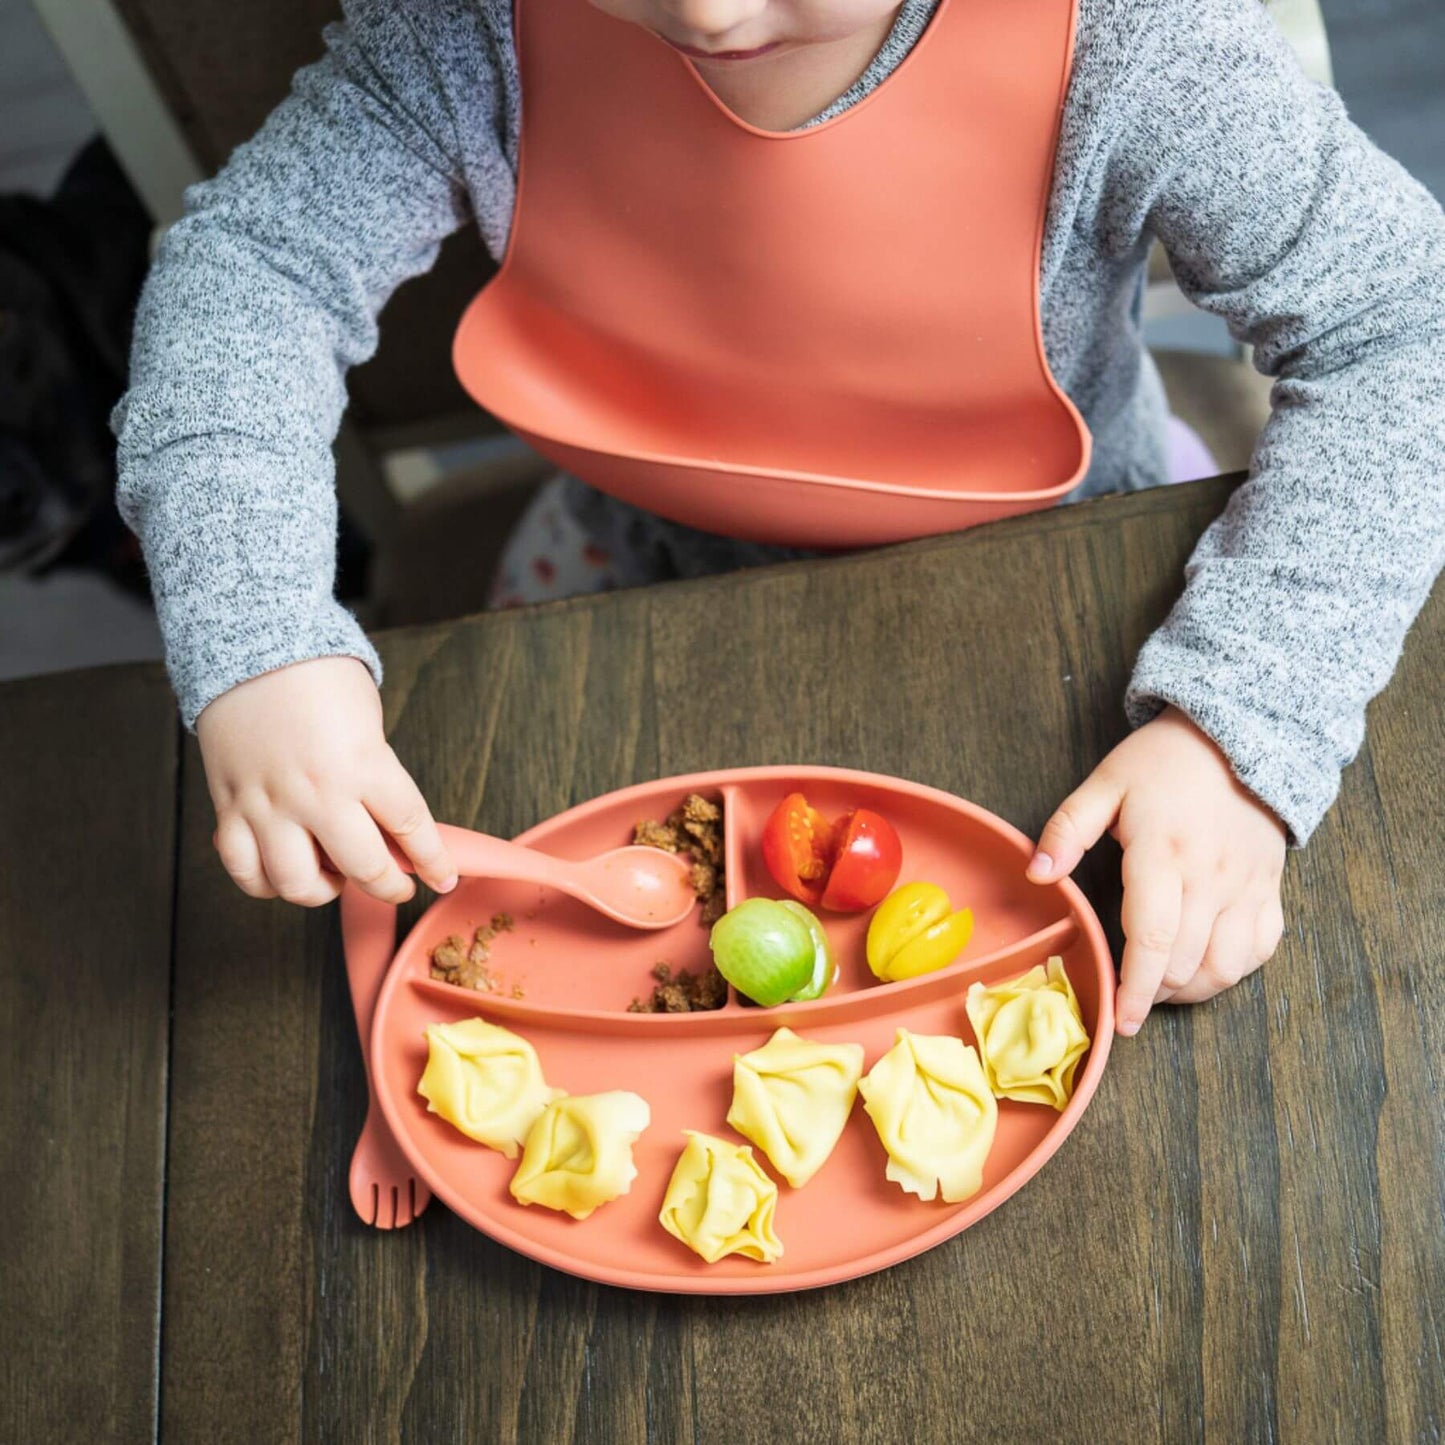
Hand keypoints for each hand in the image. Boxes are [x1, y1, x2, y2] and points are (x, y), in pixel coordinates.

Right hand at [196, 656, 456, 906]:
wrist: (250, 643)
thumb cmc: (317, 676)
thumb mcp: (368, 723)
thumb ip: (379, 776)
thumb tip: (390, 828)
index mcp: (363, 765)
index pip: (412, 829)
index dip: (433, 861)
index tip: (442, 877)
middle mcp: (317, 793)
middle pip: (364, 868)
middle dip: (390, 886)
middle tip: (397, 884)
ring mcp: (269, 804)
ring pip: (298, 884)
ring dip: (325, 891)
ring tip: (335, 877)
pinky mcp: (230, 807)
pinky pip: (244, 870)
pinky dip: (265, 884)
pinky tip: (282, 873)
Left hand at [1026, 707, 1285, 1035]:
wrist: (1236, 738)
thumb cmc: (1160, 763)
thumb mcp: (1104, 784)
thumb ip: (1067, 830)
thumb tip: (1037, 875)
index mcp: (1164, 853)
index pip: (1153, 939)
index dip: (1134, 987)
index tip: (1120, 1020)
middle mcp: (1211, 877)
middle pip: (1186, 963)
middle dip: (1153, 993)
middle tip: (1128, 998)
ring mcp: (1247, 887)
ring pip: (1226, 967)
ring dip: (1191, 990)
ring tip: (1159, 988)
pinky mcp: (1270, 890)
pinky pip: (1259, 951)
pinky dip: (1231, 972)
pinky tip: (1201, 968)